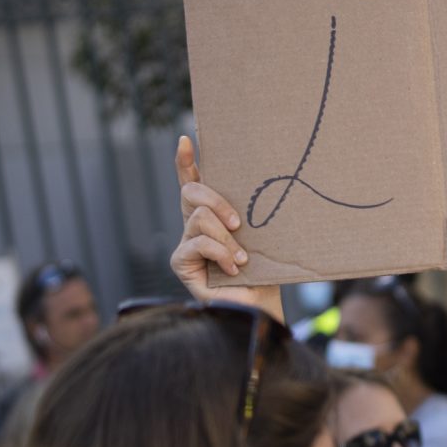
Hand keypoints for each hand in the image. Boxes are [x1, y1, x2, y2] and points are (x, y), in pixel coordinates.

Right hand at [171, 136, 286, 322]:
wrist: (262, 307)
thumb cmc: (265, 272)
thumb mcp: (260, 235)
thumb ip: (249, 214)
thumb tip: (257, 188)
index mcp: (212, 216)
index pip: (192, 183)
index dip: (186, 161)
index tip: (187, 140)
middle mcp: (194, 227)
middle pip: (191, 192)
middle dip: (216, 201)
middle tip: (238, 223)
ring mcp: (185, 244)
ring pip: (199, 219)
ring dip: (226, 238)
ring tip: (242, 258)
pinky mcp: (181, 263)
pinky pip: (198, 243)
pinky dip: (219, 253)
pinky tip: (233, 267)